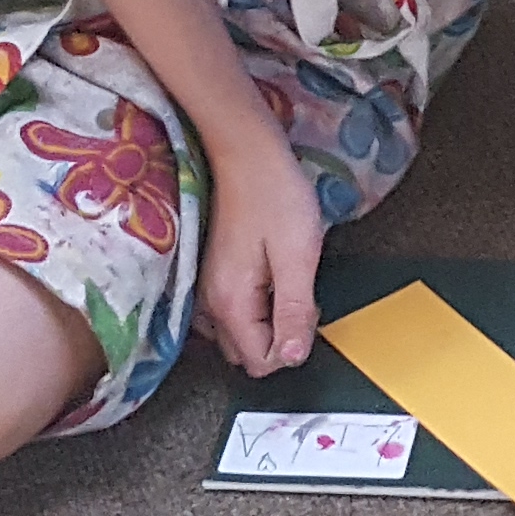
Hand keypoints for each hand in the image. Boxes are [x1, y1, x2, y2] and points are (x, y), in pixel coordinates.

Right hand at [199, 135, 328, 374]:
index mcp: (231, 304)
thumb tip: (294, 357)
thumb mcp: (298, 255)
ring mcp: (207, 289)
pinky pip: (232, 312)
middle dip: (278, 338)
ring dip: (264, 324)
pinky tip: (269, 279)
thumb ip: (295, 311)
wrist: (247, 153)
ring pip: (237, 334)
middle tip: (299, 296)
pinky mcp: (212, 274)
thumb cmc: (276, 197)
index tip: (307, 307)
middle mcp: (210, 304)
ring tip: (285, 285)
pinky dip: (253, 308)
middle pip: (246, 353)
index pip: (260, 362)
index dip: (293, 346)